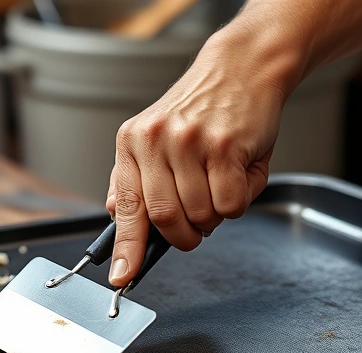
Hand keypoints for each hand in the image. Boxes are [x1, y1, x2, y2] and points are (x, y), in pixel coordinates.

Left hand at [105, 24, 296, 285]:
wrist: (243, 68)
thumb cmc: (203, 109)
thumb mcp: (156, 137)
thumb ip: (134, 179)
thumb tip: (117, 215)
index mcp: (133, 141)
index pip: (126, 207)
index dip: (126, 248)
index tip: (122, 275)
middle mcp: (157, 140)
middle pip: (166, 219)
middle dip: (185, 235)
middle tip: (197, 226)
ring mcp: (192, 143)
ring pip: (201, 216)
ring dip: (214, 215)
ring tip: (219, 182)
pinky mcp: (227, 147)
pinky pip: (230, 206)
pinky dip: (238, 201)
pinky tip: (237, 174)